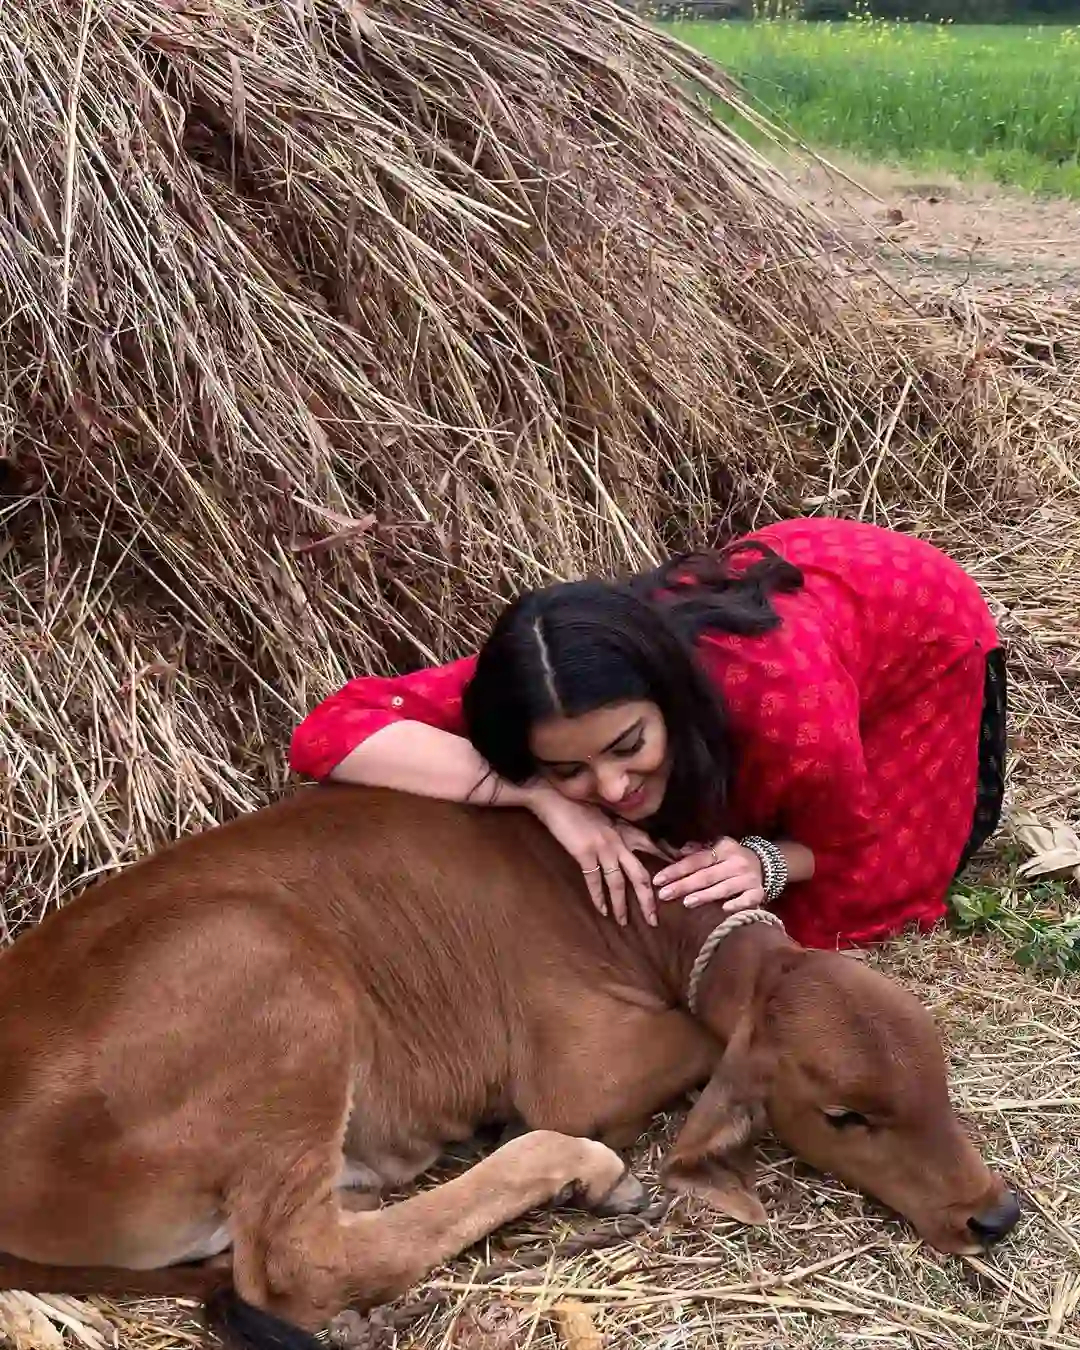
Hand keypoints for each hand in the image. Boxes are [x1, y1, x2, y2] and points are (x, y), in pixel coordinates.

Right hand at [525, 787, 666, 926]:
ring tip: (624, 922)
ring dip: (621, 905)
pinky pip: (594, 881)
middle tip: (654, 920)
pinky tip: (601, 910)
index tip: (677, 878)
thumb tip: (627, 846)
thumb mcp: (606, 815)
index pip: (653, 847)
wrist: (555, 797)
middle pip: (640, 875)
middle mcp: (620, 841)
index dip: (666, 863)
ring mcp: (603, 847)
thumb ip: (619, 830)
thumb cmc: (578, 803)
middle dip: (648, 900)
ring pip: (618, 883)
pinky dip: (598, 897)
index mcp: (625, 830)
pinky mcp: (585, 853)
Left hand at [654, 837, 765, 913]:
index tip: (658, 880)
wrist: (768, 863)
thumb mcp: (718, 848)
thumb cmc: (734, 858)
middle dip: (683, 885)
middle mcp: (736, 862)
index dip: (676, 870)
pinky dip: (737, 903)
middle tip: (664, 894)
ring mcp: (748, 878)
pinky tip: (724, 909)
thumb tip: (678, 851)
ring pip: (723, 888)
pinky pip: (747, 899)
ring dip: (704, 896)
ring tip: (686, 902)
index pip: (695, 860)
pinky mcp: (758, 892)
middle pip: (706, 876)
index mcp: (723, 849)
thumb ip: (698, 851)